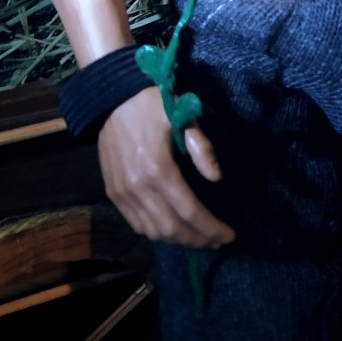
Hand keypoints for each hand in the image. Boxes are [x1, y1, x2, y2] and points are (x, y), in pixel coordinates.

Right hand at [97, 86, 234, 247]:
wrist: (112, 99)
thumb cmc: (153, 105)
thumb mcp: (183, 116)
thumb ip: (201, 148)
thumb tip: (216, 178)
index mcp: (159, 169)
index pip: (190, 212)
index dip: (211, 228)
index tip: (229, 235)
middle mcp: (139, 188)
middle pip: (173, 228)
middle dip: (198, 240)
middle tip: (218, 241)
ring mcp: (123, 194)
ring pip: (153, 231)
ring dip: (179, 240)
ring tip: (199, 238)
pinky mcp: (113, 193)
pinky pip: (136, 224)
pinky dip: (157, 232)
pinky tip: (173, 230)